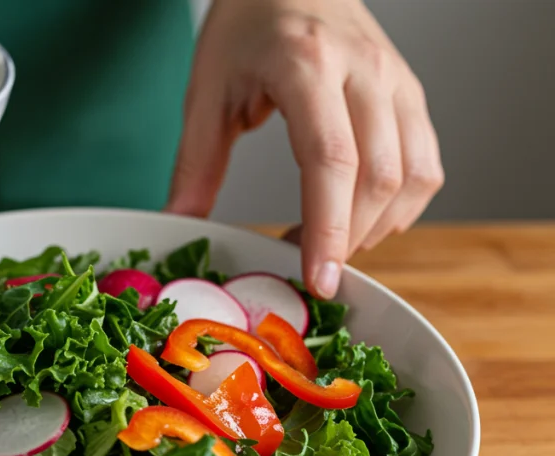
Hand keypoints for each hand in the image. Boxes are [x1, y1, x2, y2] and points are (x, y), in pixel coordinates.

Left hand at [165, 0, 443, 297]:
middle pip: (379, 177)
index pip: (331, 160)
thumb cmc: (247, 26)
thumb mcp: (207, 90)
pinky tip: (362, 218)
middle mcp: (364, 70)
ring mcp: (396, 80)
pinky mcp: (411, 92)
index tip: (319, 278)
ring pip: (414, 176)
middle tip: (310, 270)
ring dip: (378, 228)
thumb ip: (196, 163)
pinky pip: (426, 164)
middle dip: (349, 239)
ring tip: (331, 244)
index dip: (329, 229)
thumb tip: (180, 223)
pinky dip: (401, 205)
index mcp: (306, 65)